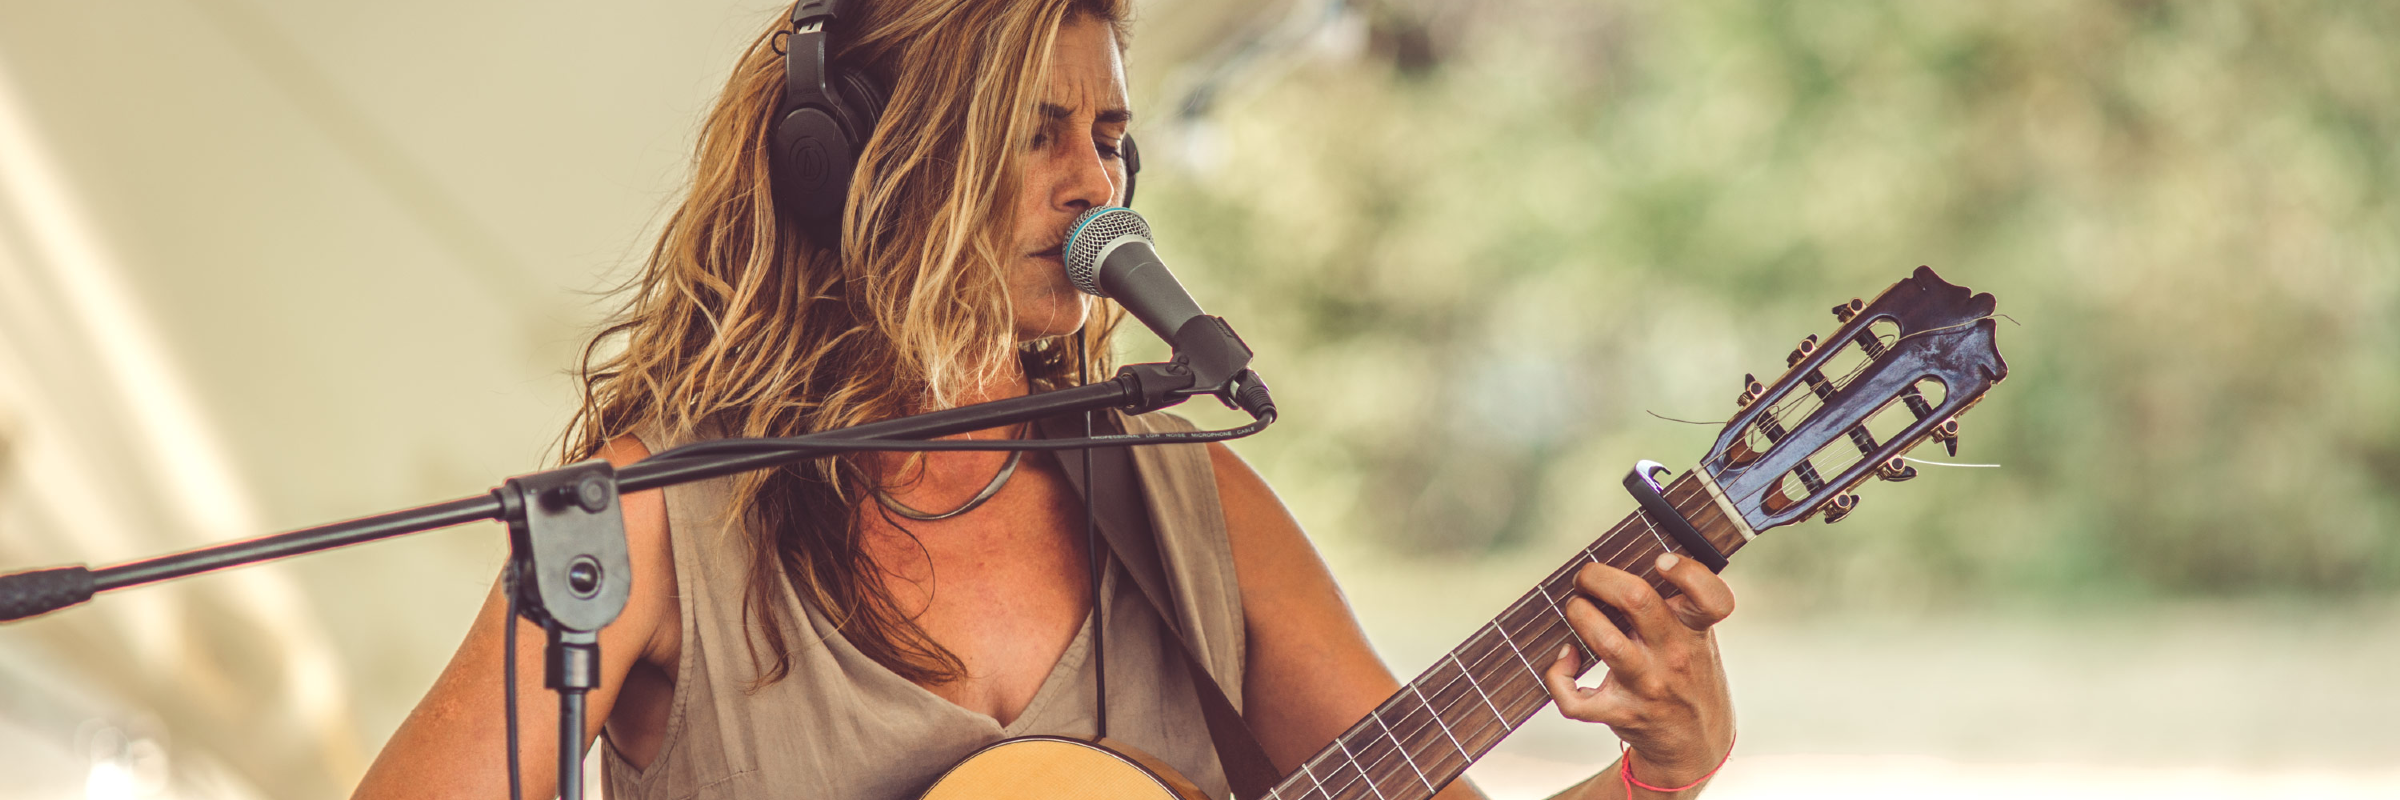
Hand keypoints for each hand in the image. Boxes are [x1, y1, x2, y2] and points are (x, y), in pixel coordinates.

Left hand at [1540, 552, 1736, 793]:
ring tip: (1576, 608)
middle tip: (1587, 577)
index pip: (1712, 599)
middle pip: (1638, 601)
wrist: (1696, 744)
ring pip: (1605, 641)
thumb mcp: (1697, 637)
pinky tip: (1564, 660)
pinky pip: (1575, 698)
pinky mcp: (1620, 715)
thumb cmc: (1688, 674)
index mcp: (1696, 632)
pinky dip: (1557, 675)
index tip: (1660, 560)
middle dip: (1599, 577)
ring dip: (1579, 615)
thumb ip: (1678, 604)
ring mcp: (1647, 687)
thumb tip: (1628, 557)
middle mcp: (1674, 657)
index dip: (1687, 572)